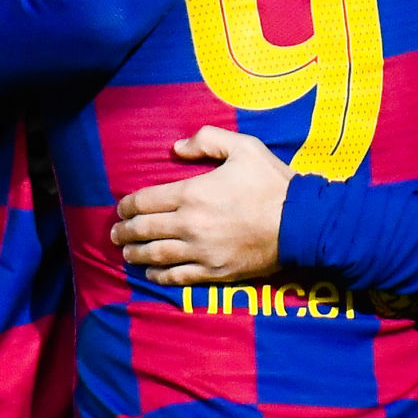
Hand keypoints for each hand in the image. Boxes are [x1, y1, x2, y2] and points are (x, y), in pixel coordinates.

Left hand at [111, 127, 292, 285]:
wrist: (301, 224)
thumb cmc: (272, 183)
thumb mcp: (243, 147)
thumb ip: (207, 140)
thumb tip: (176, 148)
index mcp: (192, 193)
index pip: (145, 201)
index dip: (127, 205)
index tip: (122, 208)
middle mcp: (189, 225)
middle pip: (144, 230)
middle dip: (125, 231)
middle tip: (116, 233)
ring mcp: (201, 251)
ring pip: (156, 256)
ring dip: (136, 255)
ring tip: (127, 253)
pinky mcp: (214, 272)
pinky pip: (178, 277)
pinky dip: (159, 276)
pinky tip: (152, 273)